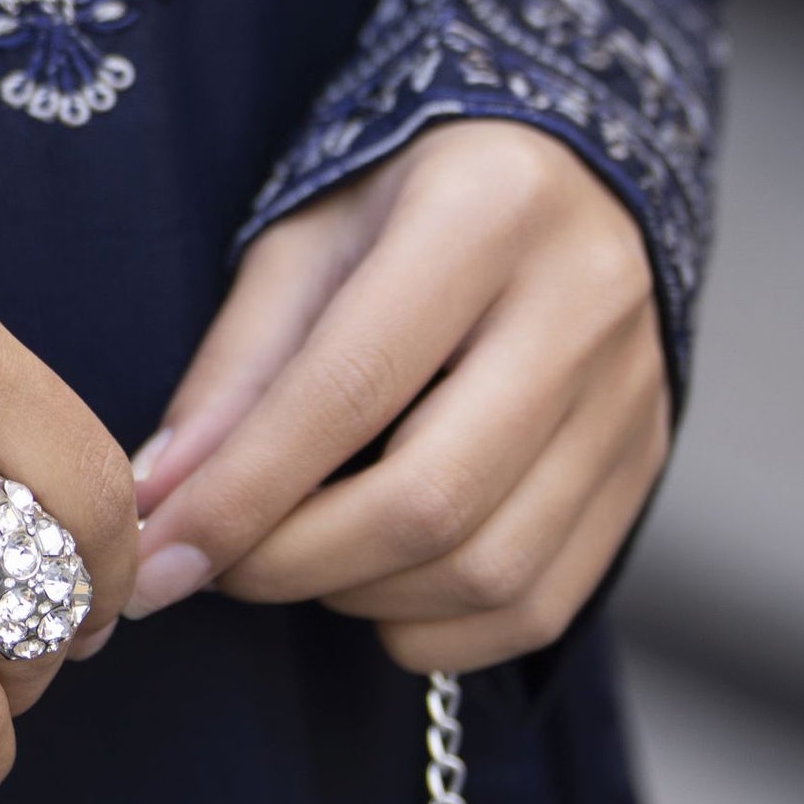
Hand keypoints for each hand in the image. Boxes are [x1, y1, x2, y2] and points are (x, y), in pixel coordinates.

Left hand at [118, 122, 668, 672]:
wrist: (565, 173)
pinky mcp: (647, 463)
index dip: (241, 491)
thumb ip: (236, 370)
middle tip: (217, 566)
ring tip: (299, 558)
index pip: (350, 389)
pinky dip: (440, 630)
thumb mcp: (305, 242)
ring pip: (493, 569)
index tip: (156, 556)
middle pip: (431, 498)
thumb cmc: (409, 202)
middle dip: (295, 562)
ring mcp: (630, 394)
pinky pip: (544, 603)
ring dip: (363, 598)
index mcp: (483, 215)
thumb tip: (163, 496)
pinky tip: (379, 587)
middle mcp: (581, 304)